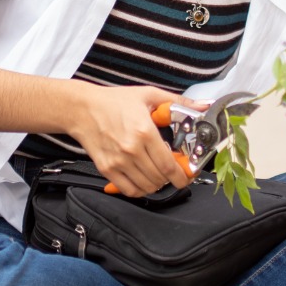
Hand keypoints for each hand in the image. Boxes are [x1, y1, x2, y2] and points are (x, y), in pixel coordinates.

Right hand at [69, 84, 205, 197]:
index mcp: (144, 132)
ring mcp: (118, 162)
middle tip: (175, 172)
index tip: (187, 176)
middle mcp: (131, 150)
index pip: (169, 165)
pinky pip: (129, 190)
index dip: (182, 176)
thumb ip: (178, 102)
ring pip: (146, 186)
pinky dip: (140, 189)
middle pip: (160, 178)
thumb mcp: (149, 95)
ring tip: (159, 174)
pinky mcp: (106, 169)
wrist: (82, 109)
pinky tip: (144, 180)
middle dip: (171, 178)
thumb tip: (203, 105)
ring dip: (157, 184)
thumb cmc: (114, 101)